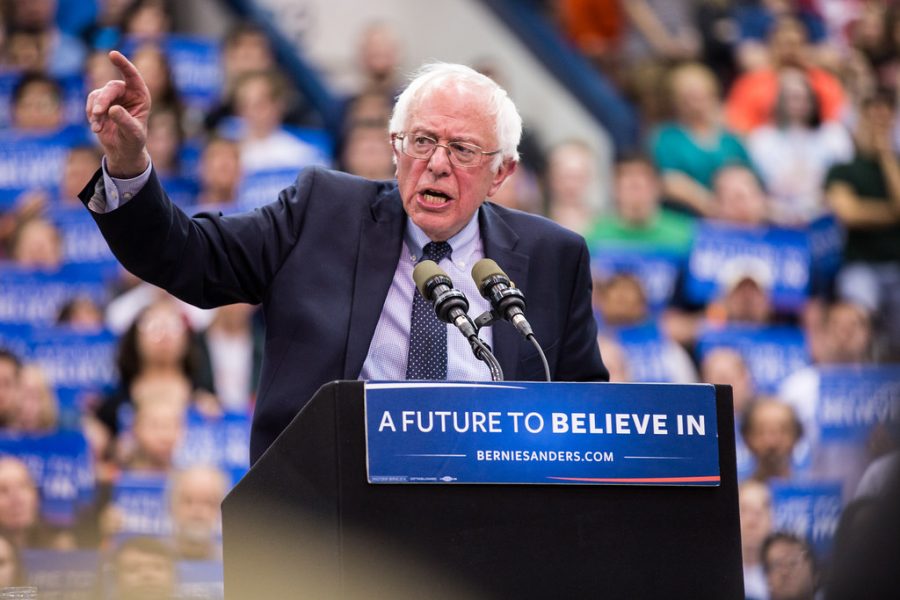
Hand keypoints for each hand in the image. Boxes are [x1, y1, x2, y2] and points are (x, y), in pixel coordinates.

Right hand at [85, 50, 150, 177]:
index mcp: (140, 96)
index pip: (132, 76)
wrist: (123, 150)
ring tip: (97, 128)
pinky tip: (96, 128)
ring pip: (98, 95)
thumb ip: (125, 121)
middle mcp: (127, 92)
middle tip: (96, 113)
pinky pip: (90, 103)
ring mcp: (112, 96)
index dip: (123, 64)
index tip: (112, 54)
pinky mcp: (99, 102)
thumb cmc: (133, 141)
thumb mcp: (133, 134)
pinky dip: (91, 116)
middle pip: (111, 88)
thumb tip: (113, 109)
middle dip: (102, 101)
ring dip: (95, 111)